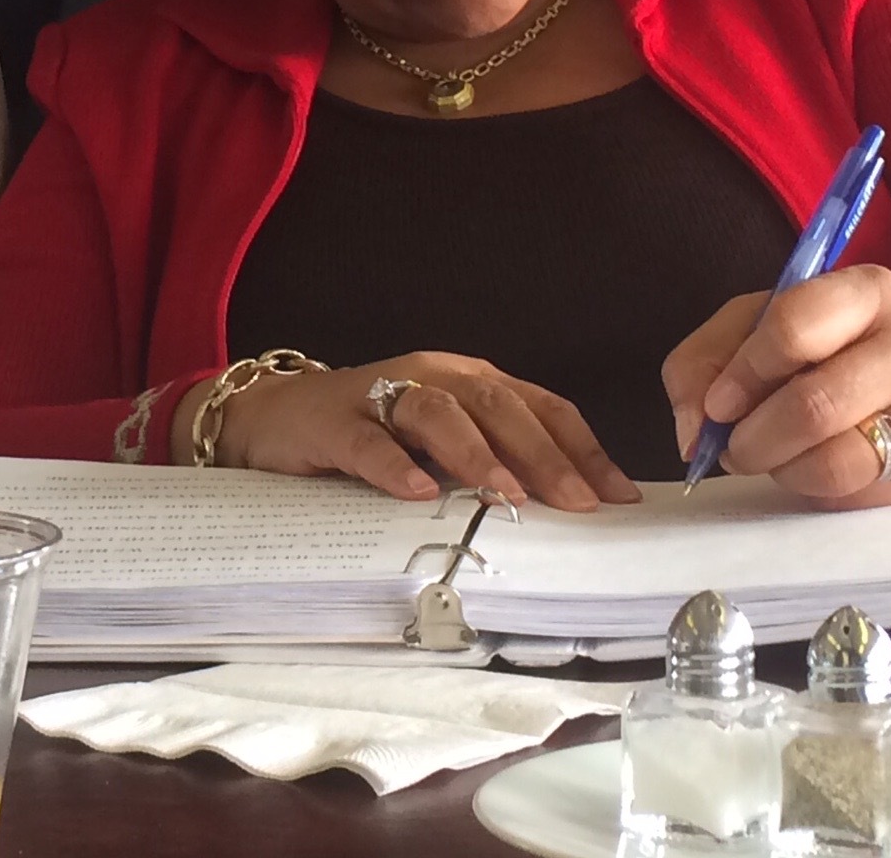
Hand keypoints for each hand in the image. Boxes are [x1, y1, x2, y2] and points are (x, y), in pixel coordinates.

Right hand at [172, 352, 640, 511]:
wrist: (272, 418)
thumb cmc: (371, 437)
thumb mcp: (441, 446)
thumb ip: (494, 463)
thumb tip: (572, 513)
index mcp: (468, 382)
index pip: (540, 406)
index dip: (582, 448)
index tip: (618, 497)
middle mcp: (432, 377)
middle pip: (498, 405)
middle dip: (543, 455)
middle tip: (578, 504)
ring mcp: (380, 395)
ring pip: (438, 412)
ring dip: (477, 453)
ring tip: (506, 494)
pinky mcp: (332, 421)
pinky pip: (368, 441)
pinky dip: (394, 464)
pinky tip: (417, 491)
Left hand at [663, 265, 890, 505]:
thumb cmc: (825, 341)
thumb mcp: (756, 323)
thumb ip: (704, 363)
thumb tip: (692, 435)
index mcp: (863, 293)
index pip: (793, 331)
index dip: (743, 374)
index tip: (719, 404)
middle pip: (814, 408)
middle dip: (753, 440)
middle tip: (734, 447)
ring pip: (837, 464)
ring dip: (782, 470)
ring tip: (771, 455)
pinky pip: (857, 497)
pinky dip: (816, 490)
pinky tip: (813, 463)